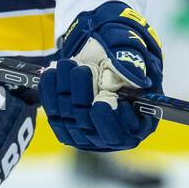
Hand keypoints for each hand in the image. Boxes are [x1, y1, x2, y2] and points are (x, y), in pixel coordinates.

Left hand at [39, 1, 163, 151]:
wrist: (103, 53)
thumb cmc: (124, 55)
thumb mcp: (133, 54)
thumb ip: (133, 65)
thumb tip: (133, 77)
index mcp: (139, 122)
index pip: (125, 132)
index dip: (111, 121)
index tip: (101, 103)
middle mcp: (114, 134)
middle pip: (93, 127)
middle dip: (83, 97)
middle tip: (82, 70)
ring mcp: (89, 133)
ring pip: (71, 121)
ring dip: (65, 91)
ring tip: (68, 64)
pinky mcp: (67, 127)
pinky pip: (54, 115)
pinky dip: (50, 94)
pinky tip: (52, 73)